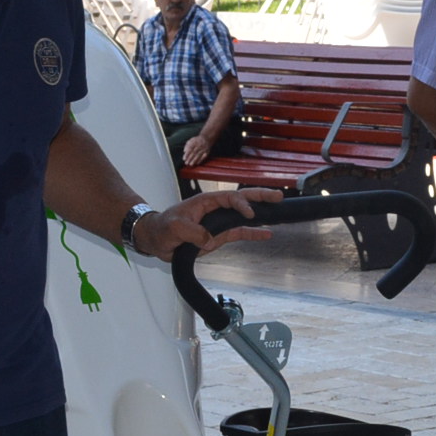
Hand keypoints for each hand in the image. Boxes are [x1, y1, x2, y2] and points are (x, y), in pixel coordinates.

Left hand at [147, 186, 276, 256]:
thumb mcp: (175, 228)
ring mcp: (218, 222)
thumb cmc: (162, 228)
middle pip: (241, 199)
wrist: (156, 240)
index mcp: (205, 202)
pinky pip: (239, 232)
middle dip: (260, 197)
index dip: (241, 204)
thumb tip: (209, 239)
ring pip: (243, 216)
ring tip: (279, 209)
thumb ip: (193, 232)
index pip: (229, 198)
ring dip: (261, 213)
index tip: (248, 214)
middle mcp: (215, 209)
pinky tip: (266, 234)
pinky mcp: (218, 235)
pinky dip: (252, 233)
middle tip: (278, 196)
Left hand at [181, 132, 213, 166]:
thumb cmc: (197, 140)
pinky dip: (200, 160)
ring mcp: (204, 149)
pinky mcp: (207, 152)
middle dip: (190, 158)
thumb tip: (184, 151)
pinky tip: (197, 163)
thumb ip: (187, 145)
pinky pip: (203, 157)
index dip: (187, 154)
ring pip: (198, 155)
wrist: (206, 138)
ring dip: (194, 160)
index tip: (184, 159)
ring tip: (190, 164)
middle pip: (194, 152)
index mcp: (195, 142)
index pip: (190, 149)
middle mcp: (199, 145)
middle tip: (186, 163)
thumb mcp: (191, 140)